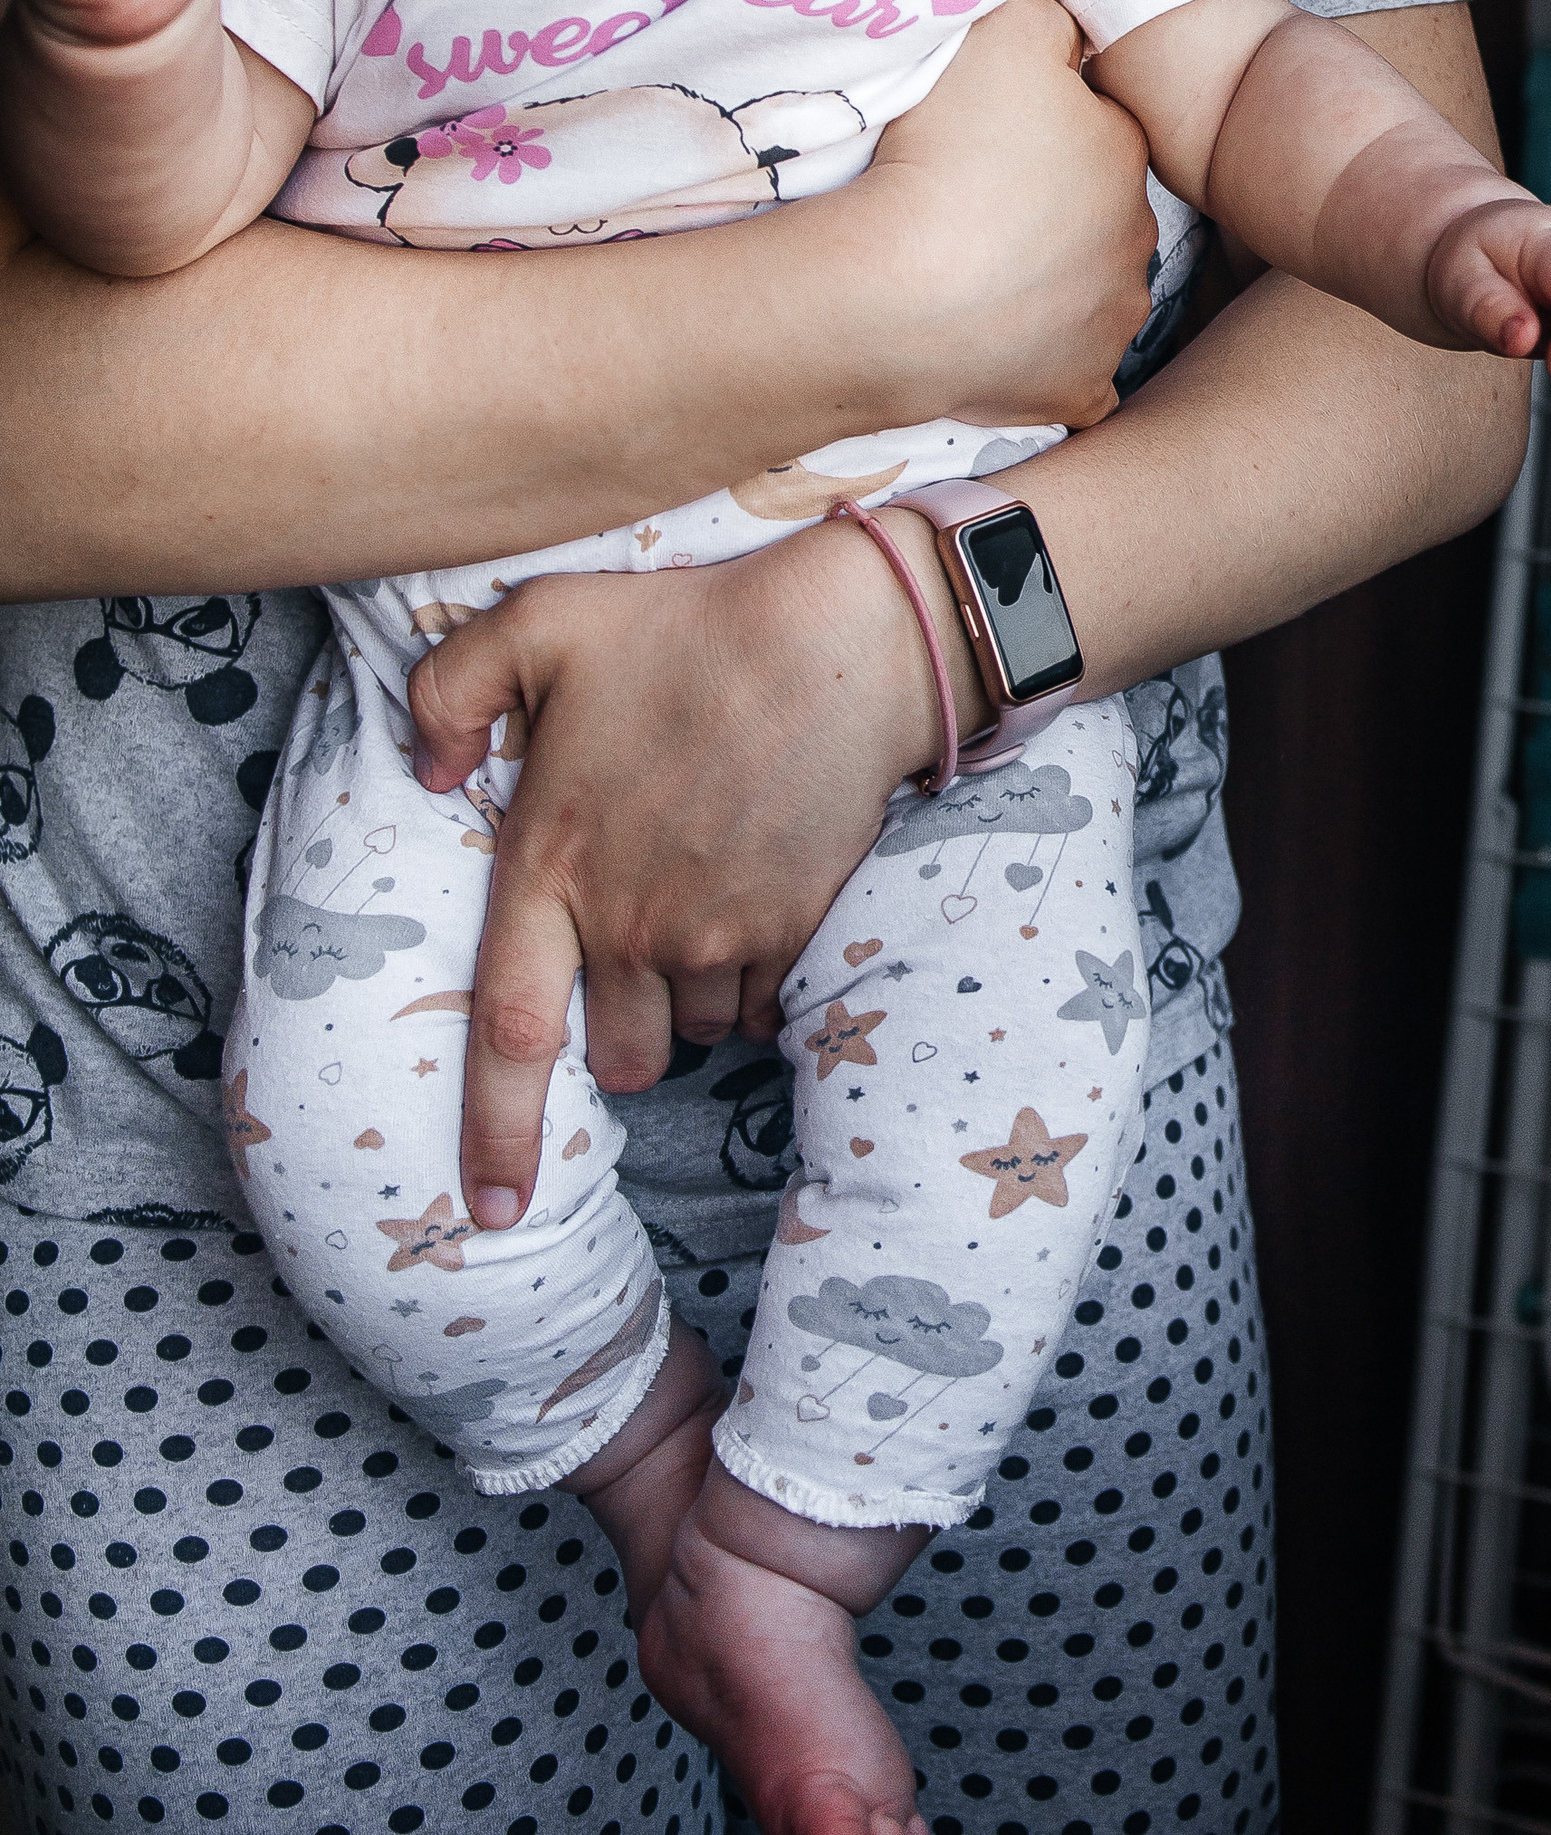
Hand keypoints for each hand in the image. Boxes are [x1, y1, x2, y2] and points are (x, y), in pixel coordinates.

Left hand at [402, 514, 972, 1228]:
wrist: (837, 645)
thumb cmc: (685, 628)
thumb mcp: (540, 622)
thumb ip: (451, 689)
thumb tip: (428, 768)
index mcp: (552, 866)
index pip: (508, 1034)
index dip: (495, 1135)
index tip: (491, 1212)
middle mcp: (630, 924)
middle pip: (613, 1056)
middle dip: (613, 1045)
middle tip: (629, 971)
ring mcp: (714, 936)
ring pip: (691, 1032)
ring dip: (685, 1003)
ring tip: (698, 915)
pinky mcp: (785, 931)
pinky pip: (759, 1009)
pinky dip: (749, 987)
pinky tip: (751, 913)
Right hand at [868, 0, 1155, 426]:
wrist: (899, 290)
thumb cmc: (949, 152)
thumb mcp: (1003, 30)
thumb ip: (1047, 20)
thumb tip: (1065, 36)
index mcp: (1123, 153)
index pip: (1093, 127)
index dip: (1037, 129)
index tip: (982, 142)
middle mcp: (1137, 240)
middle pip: (1094, 213)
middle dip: (1049, 211)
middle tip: (972, 209)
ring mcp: (1112, 323)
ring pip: (1088, 294)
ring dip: (1045, 287)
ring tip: (970, 279)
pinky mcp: (1080, 388)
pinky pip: (1071, 376)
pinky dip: (1037, 365)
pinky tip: (990, 350)